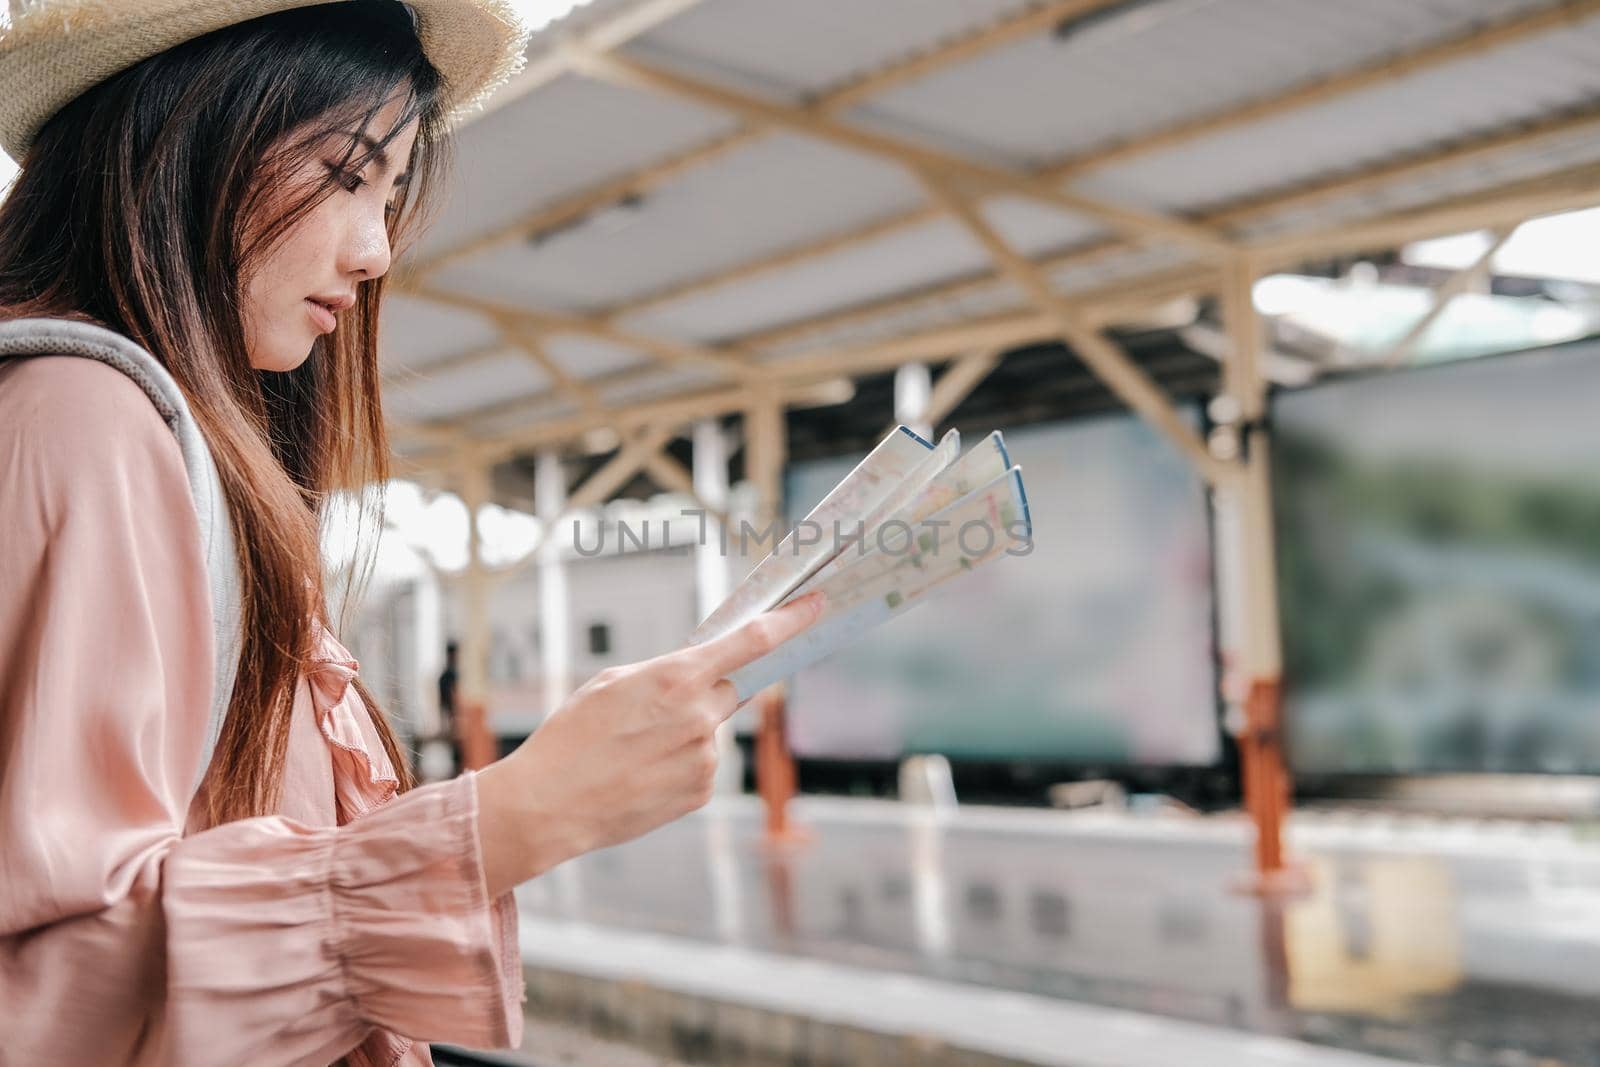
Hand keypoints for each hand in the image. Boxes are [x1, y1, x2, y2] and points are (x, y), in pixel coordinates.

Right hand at [475, 591, 824, 893]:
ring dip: (683, 732)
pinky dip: (678, 763)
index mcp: (677, 678)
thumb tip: (697, 675)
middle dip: (703, 692)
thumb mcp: (611, 684)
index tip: (819, 604)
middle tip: (657, 710)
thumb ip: (665, 673)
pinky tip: (641, 773)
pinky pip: (701, 763)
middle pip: (727, 689)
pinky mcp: (700, 791)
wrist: (548, 806)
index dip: (791, 620)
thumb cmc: (572, 737)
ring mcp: (704, 757)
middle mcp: (700, 716)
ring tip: (633, 751)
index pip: (751, 641)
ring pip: (709, 730)